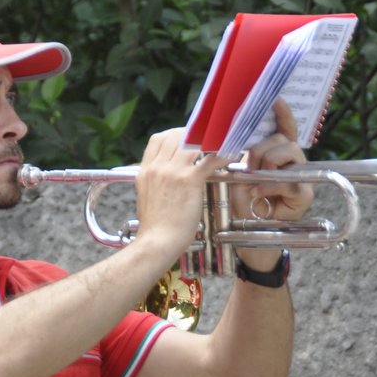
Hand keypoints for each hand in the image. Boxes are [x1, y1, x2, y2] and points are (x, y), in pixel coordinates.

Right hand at [131, 128, 215, 259]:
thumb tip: (162, 183)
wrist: (157, 241)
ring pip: (191, 143)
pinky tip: (231, 155)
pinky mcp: (188, 180)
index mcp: (145, 171)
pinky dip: (222, 155)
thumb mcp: (146, 199)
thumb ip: (154, 185)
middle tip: (207, 140)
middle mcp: (157, 167)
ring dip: (207, 141)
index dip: (174, 135)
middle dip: (193, 135)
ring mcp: (172, 172)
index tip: (186, 138)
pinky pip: (208, 160)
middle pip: (175, 136)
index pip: (158, 140)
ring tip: (220, 144)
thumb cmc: (155, 227)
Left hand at [230, 101, 313, 272]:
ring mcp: (301, 177)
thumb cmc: (243, 199)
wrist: (249, 230)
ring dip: (267, 163)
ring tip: (252, 177)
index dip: (282, 113)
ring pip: (289, 154)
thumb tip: (231, 136)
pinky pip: (290, 181)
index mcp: (276, 152)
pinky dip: (271, 184)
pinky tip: (257, 191)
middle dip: (262, 148)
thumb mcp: (238, 172)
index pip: (283, 128)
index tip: (275, 99)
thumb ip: (242, 154)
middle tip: (248, 163)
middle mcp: (291, 161)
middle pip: (284, 139)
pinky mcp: (304, 195)